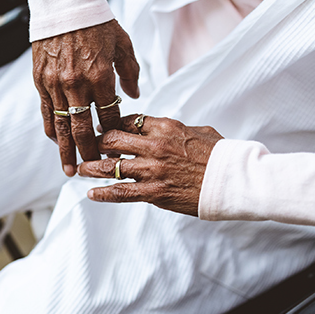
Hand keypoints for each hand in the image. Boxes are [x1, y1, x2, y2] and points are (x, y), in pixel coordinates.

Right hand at [32, 20, 139, 176]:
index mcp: (100, 76)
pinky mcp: (41, 81)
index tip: (116, 149)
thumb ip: (129, 71)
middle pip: (83, 129)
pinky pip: (46, 112)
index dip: (113, 135)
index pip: (108, 116)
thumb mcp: (122, 43)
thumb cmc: (96, 22)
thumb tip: (134, 96)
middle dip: (88, 153)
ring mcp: (56, 85)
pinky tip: (56, 142)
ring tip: (69, 170)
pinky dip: (52, 130)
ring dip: (66, 151)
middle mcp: (77, 84)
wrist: (64, 6)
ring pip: (62, 126)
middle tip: (92, 170)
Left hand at [77, 115, 222, 215]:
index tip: (103, 129)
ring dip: (91, 167)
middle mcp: (155, 145)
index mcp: (166, 126)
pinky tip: (91, 194)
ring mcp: (152, 170)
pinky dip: (102, 193)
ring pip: (110, 166)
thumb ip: (174, 128)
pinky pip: (120, 192)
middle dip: (96, 143)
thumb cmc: (221, 155)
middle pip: (111, 139)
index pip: (128, 120)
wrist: (234, 180)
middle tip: (87, 147)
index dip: (112, 125)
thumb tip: (159, 128)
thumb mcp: (198, 130)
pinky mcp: (154, 193)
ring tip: (80, 169)